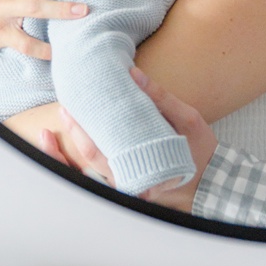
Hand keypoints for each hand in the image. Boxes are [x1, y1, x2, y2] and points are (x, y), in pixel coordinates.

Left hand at [40, 70, 213, 210]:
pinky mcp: (128, 190)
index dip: (79, 132)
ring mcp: (128, 192)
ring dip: (65, 157)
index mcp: (142, 173)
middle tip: (62, 110)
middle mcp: (131, 187)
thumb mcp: (188, 120)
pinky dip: (78, 168)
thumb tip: (132, 73)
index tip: (68, 110)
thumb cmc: (202, 152)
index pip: (98, 155)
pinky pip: (97, 182)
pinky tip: (68, 150)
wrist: (215, 183)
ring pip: (87, 179)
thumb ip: (160, 98)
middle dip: (70, 138)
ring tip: (50, 133)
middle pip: (87, 166)